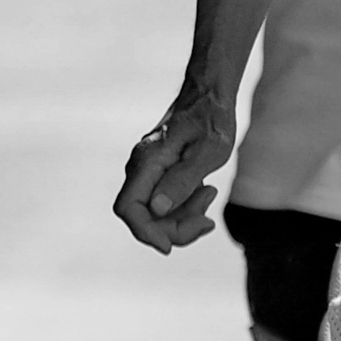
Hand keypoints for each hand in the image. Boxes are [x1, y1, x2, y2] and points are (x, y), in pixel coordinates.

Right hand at [115, 88, 234, 253]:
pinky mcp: (159, 175)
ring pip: (156, 214)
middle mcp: (141, 169)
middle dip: (175, 228)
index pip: (129, 208)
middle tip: (207, 218)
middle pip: (143, 217)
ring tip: (210, 192)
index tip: (170, 246)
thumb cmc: (211, 118)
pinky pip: (165, 203)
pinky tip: (206, 192)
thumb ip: (182, 180)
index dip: (146, 232)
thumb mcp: (207, 151)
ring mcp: (148, 173)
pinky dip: (185, 208)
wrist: (209, 95)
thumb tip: (158, 209)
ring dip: (184, 217)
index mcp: (147, 163)